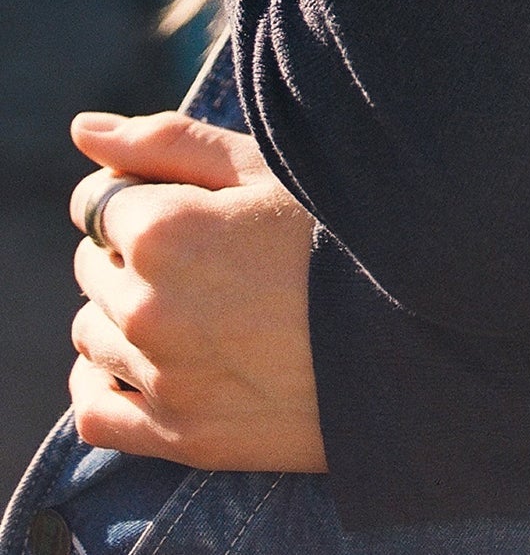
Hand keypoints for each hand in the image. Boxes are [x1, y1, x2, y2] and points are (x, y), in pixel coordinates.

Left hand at [68, 110, 326, 472]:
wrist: (410, 336)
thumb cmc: (339, 234)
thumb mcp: (262, 168)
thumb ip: (164, 141)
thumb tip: (83, 130)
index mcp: (161, 230)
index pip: (96, 202)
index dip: (141, 195)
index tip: (192, 206)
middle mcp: (146, 307)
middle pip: (92, 265)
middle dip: (132, 252)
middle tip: (209, 254)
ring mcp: (161, 377)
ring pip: (91, 334)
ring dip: (123, 315)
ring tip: (198, 307)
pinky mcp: (181, 435)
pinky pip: (95, 413)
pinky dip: (108, 386)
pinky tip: (154, 364)